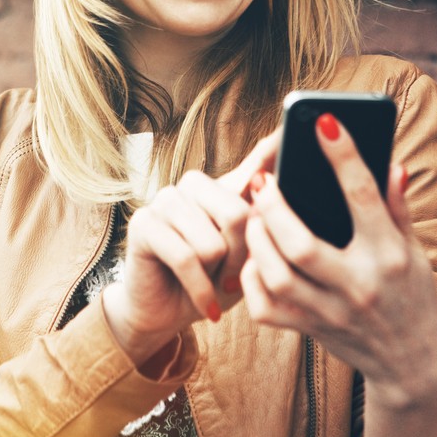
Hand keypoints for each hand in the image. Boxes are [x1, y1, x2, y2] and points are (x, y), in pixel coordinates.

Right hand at [102, 133, 277, 366]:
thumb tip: (272, 187)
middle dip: (239, 259)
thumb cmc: (213, 284)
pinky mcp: (143, 224)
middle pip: (237, 214)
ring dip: (216, 277)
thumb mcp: (246, 258)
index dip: (274, 146)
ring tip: (213, 286)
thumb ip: (259, 225)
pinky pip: (186, 258)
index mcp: (222, 188)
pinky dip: (200, 290)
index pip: (255, 160)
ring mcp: (164, 200)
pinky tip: (204, 305)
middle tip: (232, 279)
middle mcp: (192, 185)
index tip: (293, 121)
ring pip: (211, 242)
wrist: (167, 316)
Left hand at [241, 116, 436, 410]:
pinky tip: (255, 255)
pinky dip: (251, 279)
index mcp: (389, 256)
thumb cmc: (413, 295)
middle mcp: (357, 286)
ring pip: (276, 275)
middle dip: (274, 207)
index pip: (363, 197)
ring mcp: (330, 313)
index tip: (325, 122)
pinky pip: (265, 308)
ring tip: (254, 215)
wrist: (412, 365)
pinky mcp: (309, 331)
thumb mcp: (414, 250)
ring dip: (257, 239)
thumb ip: (397, 208)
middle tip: (263, 180)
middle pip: (300, 244)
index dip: (344, 156)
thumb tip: (391, 163)